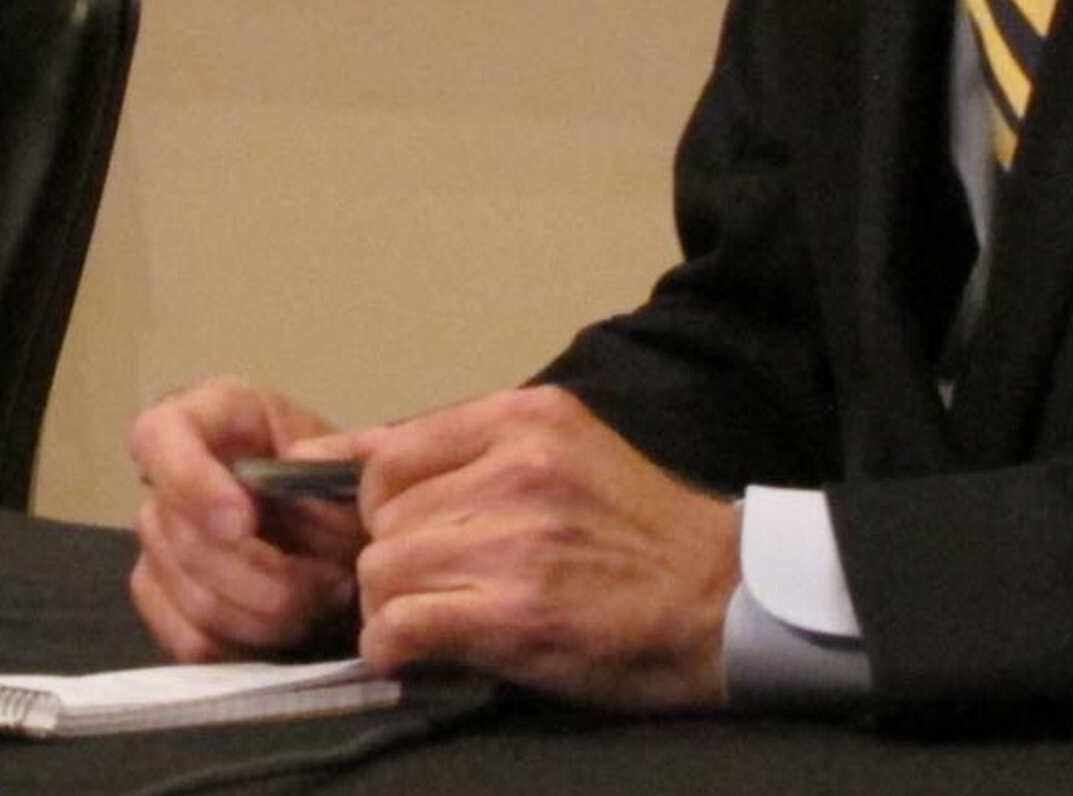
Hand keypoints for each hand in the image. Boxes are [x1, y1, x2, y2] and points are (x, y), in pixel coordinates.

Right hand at [128, 378, 366, 661]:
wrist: (344, 525)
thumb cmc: (340, 481)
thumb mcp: (343, 463)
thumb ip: (324, 480)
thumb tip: (298, 504)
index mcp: (208, 416)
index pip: (158, 438)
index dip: (191, 484)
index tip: (242, 525)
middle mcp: (168, 475)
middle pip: (181, 538)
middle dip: (264, 577)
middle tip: (331, 585)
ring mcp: (157, 539)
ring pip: (192, 597)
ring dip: (267, 615)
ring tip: (322, 603)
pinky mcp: (162, 596)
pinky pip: (187, 639)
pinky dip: (244, 645)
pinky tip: (286, 631)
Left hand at [345, 385, 736, 712]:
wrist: (724, 601)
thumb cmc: (641, 533)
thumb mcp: (564, 453)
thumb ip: (471, 451)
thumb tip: (349, 459)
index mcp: (525, 418)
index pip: (388, 449)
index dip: (378, 499)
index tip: (393, 531)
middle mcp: (516, 467)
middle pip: (382, 513)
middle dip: (392, 554)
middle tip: (430, 584)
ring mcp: (515, 541)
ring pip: (382, 568)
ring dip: (392, 604)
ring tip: (428, 620)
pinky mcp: (515, 613)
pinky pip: (401, 624)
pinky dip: (393, 646)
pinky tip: (413, 653)